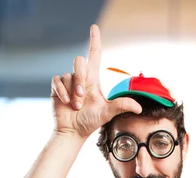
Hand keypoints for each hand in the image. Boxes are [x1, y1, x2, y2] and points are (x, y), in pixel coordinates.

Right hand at [50, 24, 141, 138]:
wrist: (72, 131)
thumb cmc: (89, 122)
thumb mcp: (106, 113)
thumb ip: (121, 106)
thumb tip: (139, 108)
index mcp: (92, 79)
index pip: (94, 55)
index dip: (94, 40)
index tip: (94, 27)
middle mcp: (80, 78)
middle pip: (79, 61)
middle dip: (80, 79)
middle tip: (81, 98)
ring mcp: (67, 82)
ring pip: (68, 75)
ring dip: (72, 91)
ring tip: (75, 105)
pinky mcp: (56, 88)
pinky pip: (57, 81)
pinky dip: (62, 92)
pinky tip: (65, 102)